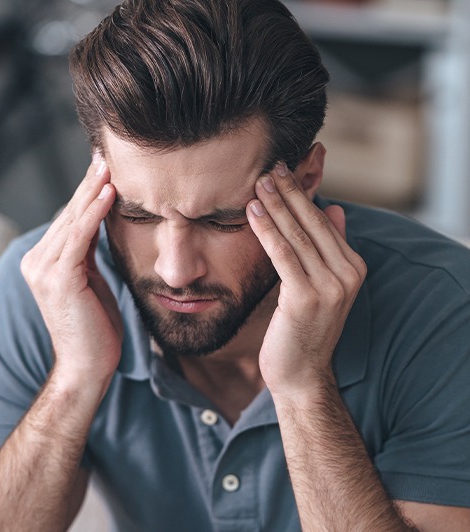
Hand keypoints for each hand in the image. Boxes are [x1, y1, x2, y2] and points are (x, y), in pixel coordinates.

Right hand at [21, 154, 121, 392]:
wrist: (87, 366)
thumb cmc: (95, 326)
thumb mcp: (91, 281)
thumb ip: (89, 253)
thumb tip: (101, 224)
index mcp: (44, 262)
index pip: (70, 220)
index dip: (87, 193)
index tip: (103, 167)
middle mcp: (37, 261)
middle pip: (70, 214)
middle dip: (89, 183)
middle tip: (105, 154)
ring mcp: (44, 269)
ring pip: (73, 221)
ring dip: (92, 190)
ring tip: (109, 164)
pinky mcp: (58, 279)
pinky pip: (79, 238)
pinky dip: (94, 213)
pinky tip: (108, 192)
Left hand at [246, 163, 366, 397]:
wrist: (301, 373)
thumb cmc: (305, 328)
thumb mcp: (322, 285)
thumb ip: (330, 248)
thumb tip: (335, 209)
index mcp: (352, 267)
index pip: (324, 221)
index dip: (302, 194)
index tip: (284, 170)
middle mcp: (346, 274)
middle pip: (312, 223)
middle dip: (289, 192)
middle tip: (270, 165)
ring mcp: (330, 286)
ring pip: (297, 235)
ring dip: (276, 205)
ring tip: (259, 180)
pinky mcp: (306, 297)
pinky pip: (283, 255)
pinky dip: (267, 230)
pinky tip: (252, 212)